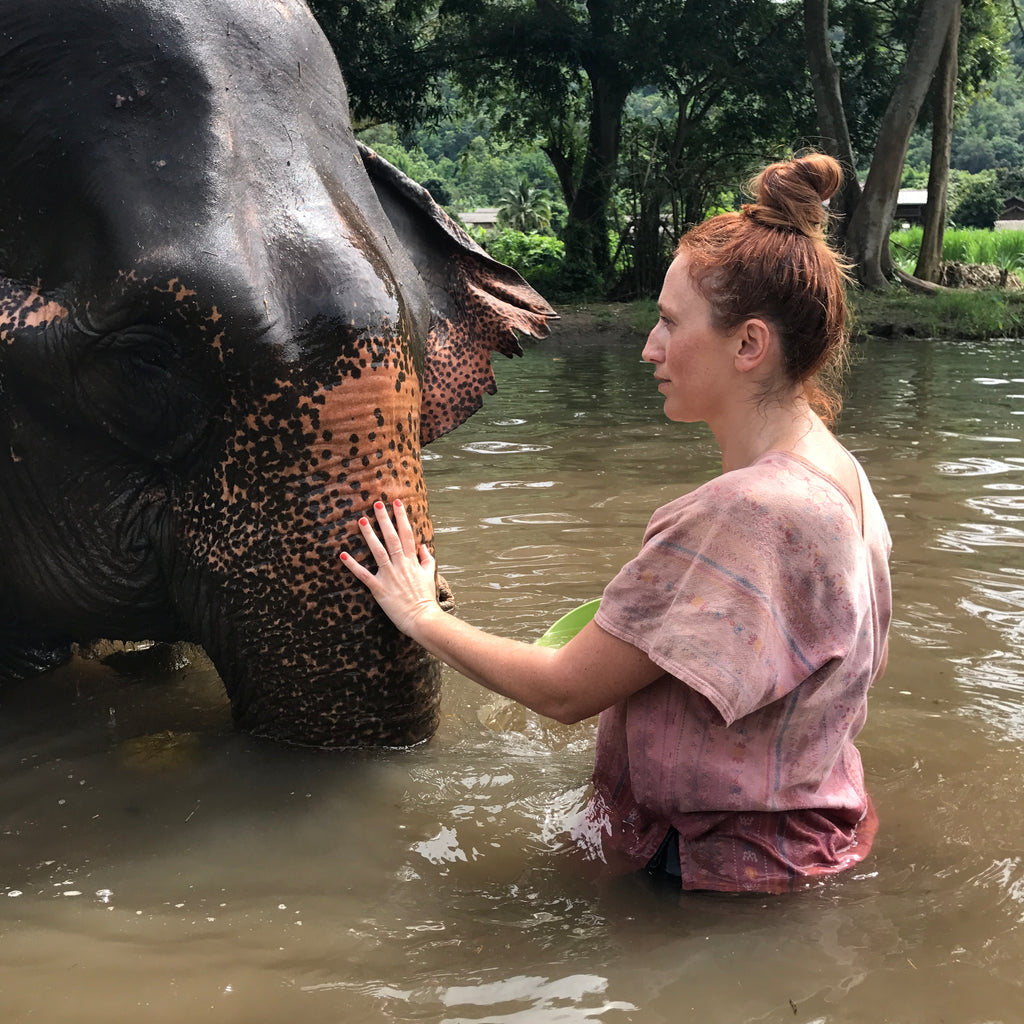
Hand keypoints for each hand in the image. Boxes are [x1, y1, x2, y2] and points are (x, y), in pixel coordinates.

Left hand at [340, 499, 440, 637]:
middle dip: (384, 519)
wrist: (422, 618)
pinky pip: (364, 575)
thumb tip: (423, 546)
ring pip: (378, 551)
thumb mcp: (430, 576)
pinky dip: (353, 565)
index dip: (401, 517)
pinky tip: (343, 554)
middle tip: (376, 503)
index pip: (407, 534)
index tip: (397, 503)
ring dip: (369, 536)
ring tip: (361, 520)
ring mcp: (390, 576)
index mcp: (412, 561)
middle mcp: (401, 565)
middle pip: (392, 538)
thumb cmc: (425, 598)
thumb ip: (427, 559)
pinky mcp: (379, 588)